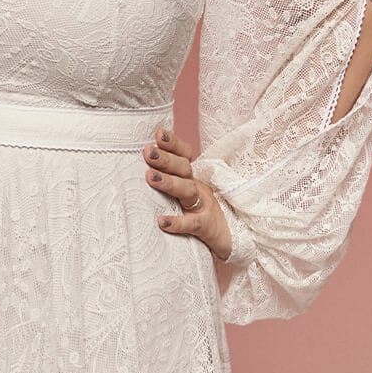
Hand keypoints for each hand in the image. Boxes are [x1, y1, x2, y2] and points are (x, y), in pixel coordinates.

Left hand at [142, 126, 233, 261]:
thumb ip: (169, 181)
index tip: (158, 133)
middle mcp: (198, 187)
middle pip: (183, 169)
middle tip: (148, 151)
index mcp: (192, 178)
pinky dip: (177, 222)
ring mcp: (203, 206)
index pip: (184, 155)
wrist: (230, 239)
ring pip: (187, 190)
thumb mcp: (186, 194)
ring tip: (149, 176)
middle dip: (165, 159)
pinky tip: (161, 221)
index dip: (173, 143)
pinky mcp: (206, 226)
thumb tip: (141, 168)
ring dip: (168, 182)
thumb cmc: (200, 215)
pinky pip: (191, 223)